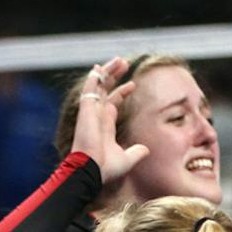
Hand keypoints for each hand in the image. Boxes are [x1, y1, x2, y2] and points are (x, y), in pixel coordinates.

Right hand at [71, 57, 150, 184]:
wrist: (91, 171)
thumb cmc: (105, 169)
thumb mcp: (127, 159)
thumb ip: (136, 153)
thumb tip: (146, 150)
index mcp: (105, 125)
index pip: (113, 102)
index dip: (122, 92)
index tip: (133, 84)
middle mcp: (97, 116)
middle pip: (105, 89)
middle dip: (114, 75)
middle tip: (125, 62)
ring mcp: (91, 112)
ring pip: (98, 85)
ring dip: (107, 72)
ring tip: (119, 60)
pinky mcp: (85, 110)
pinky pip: (88, 90)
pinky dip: (93, 78)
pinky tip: (99, 68)